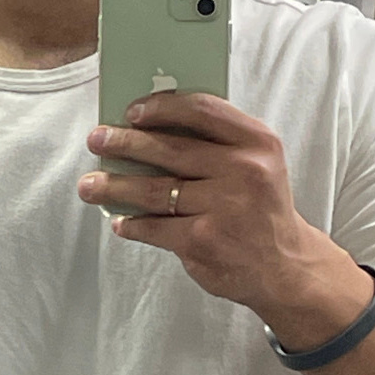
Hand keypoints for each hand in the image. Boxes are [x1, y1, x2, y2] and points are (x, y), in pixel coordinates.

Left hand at [78, 90, 370, 341]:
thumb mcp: (256, 166)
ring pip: (154, 190)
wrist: (286, 268)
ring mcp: (224, 207)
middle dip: (125, 143)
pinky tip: (121, 222)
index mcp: (257, 142)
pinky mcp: (204, 240)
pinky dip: (133, 225)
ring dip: (114, 186)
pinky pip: (155, 227)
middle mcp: (244, 170)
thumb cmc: (259, 210)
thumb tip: (148, 128)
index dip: (161, 106)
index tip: (132, 110)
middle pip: (170, 149)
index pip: (202, 110)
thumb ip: (216, 145)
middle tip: (96, 140)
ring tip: (89, 185)